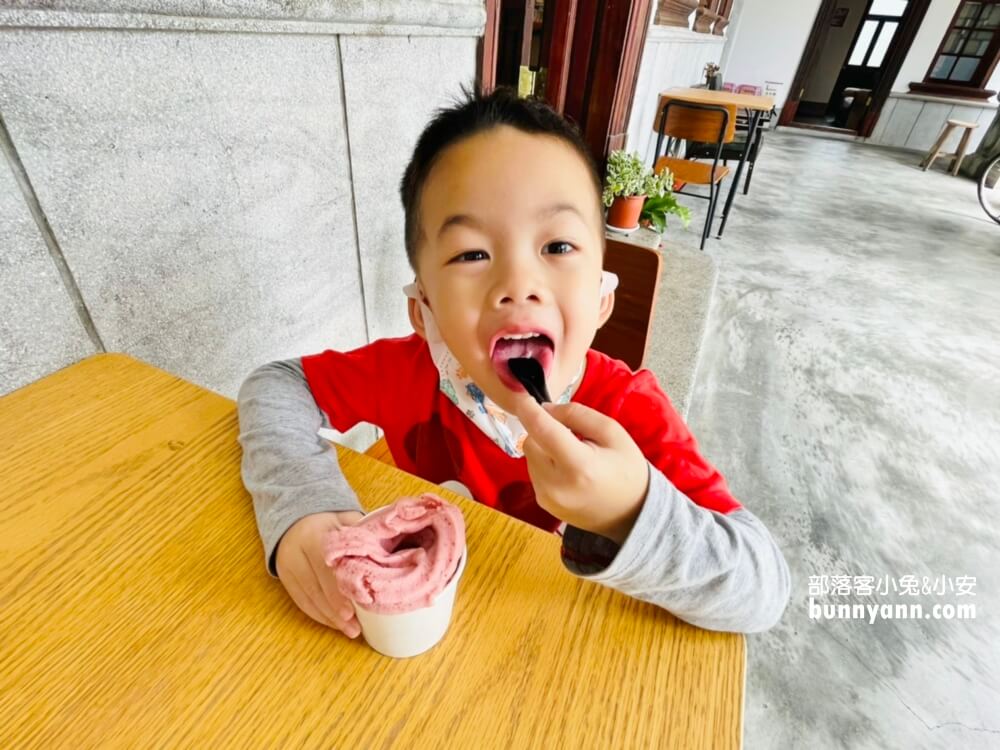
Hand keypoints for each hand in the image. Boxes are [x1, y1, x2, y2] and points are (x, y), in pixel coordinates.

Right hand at [275, 510, 364, 637]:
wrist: (298, 513)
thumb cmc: (331, 519)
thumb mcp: (347, 519)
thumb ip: (364, 535)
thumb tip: (390, 558)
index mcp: (315, 534)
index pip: (329, 567)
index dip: (342, 590)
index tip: (360, 606)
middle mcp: (297, 551)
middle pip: (318, 586)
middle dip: (337, 610)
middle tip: (356, 627)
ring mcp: (287, 565)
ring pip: (308, 597)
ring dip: (329, 617)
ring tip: (350, 630)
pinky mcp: (284, 577)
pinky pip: (301, 601)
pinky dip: (318, 615)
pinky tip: (334, 623)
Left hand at [515, 398, 648, 544]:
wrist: (631, 514)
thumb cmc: (626, 469)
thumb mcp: (612, 432)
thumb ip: (576, 414)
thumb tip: (544, 409)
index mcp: (579, 466)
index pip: (543, 430)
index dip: (528, 409)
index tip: (520, 394)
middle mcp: (557, 485)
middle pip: (531, 441)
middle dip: (544, 431)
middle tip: (572, 434)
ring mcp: (547, 497)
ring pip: (530, 456)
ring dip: (544, 447)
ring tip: (573, 455)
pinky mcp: (542, 503)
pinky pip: (533, 471)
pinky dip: (545, 463)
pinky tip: (567, 470)